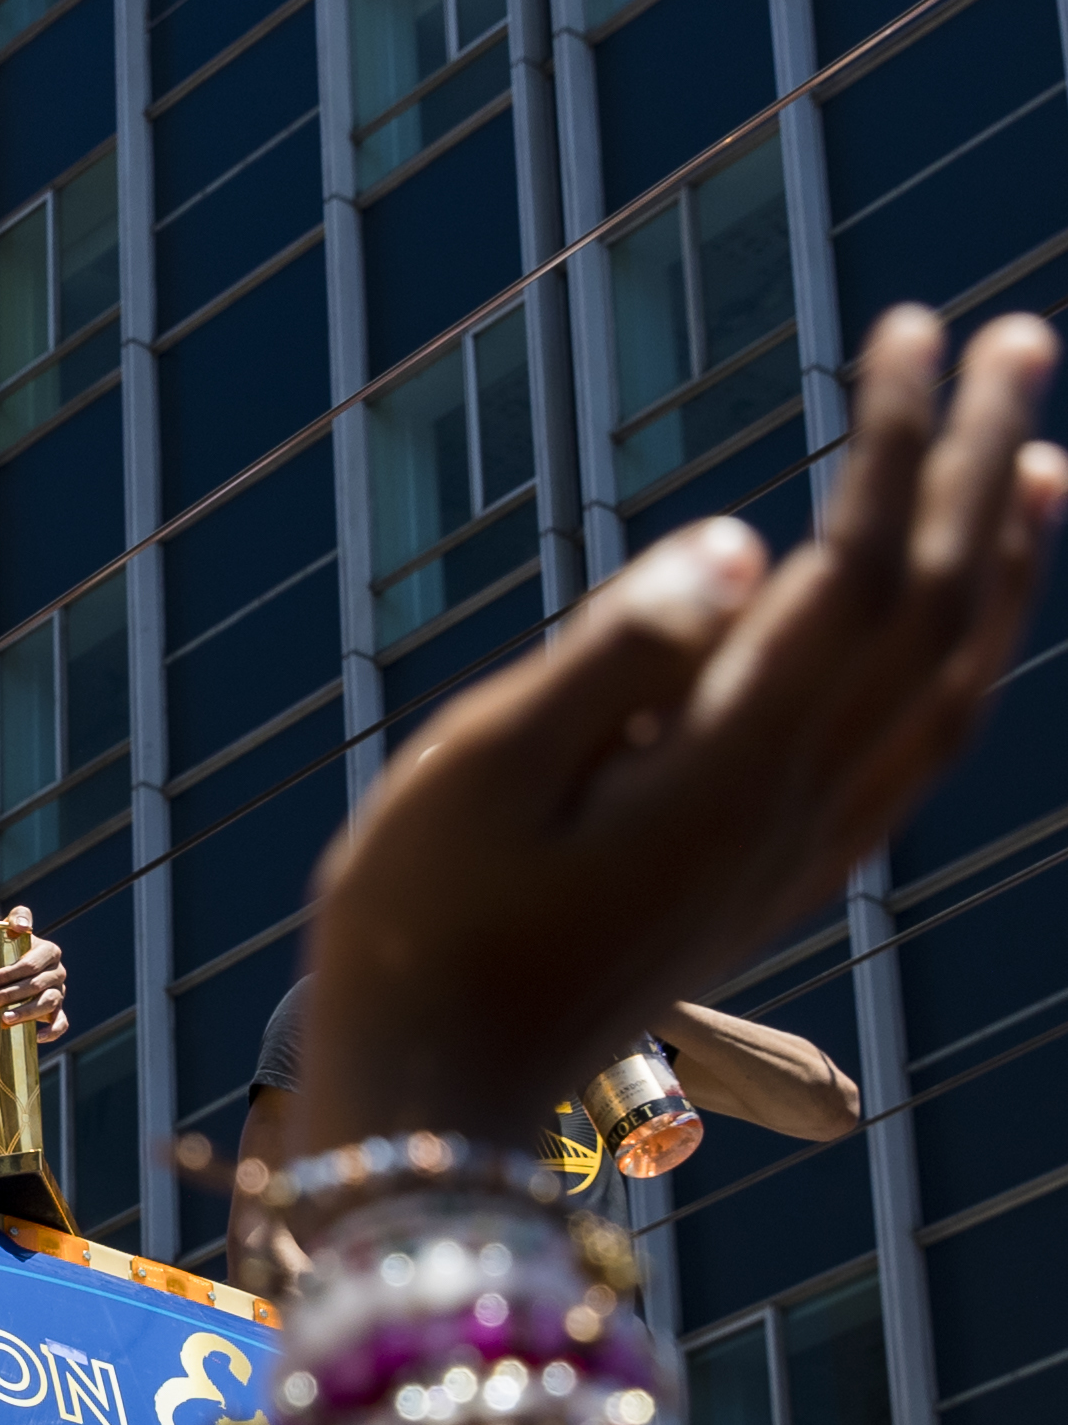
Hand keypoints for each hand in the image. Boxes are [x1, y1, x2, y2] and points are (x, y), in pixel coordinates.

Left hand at [0, 906, 68, 1041]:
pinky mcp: (58, 1010)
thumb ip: (18, 916)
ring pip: (48, 1004)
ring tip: (4, 1019)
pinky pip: (62, 1022)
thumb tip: (22, 926)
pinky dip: (52, 1031)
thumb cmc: (9, 944)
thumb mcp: (12, 926)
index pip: (30, 965)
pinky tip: (36, 1037)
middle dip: (10, 995)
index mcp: (49, 952)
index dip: (9, 974)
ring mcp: (59, 992)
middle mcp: (58, 972)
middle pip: (36, 986)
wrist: (13, 961)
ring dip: (26, 1013)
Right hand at [302, 308, 1065, 1152]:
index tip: (919, 328)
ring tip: (1037, 462)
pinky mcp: (771, 886)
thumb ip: (616, 656)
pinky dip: (960, 665)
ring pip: (949, 688)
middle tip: (1018, 338)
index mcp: (728, 767)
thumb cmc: (418, 927)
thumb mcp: (479, 774)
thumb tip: (746, 543)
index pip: (856, 571)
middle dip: (984, 466)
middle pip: (934, 613)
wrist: (437, 1096)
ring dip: (1002, 564)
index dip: (900, 444)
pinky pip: (915, 754)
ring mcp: (797, 856)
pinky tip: (946, 631)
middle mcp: (798, 810)